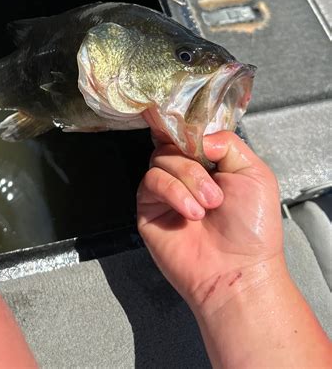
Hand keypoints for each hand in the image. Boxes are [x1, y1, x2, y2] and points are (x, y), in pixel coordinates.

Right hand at [137, 131, 282, 312]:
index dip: (190, 132)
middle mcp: (184, 174)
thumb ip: (227, 143)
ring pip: (160, 159)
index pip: (188, 134)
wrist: (237, 271)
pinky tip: (191, 214)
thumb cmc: (252, 227)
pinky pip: (151, 182)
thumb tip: (197, 136)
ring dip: (187, 180)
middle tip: (215, 196)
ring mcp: (165, 190)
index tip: (198, 142)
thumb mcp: (255, 174)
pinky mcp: (148, 207)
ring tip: (206, 208)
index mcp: (209, 163)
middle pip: (172, 144)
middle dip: (194, 166)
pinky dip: (173, 192)